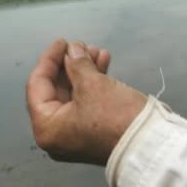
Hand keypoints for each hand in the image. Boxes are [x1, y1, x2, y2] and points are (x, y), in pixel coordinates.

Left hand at [26, 39, 147, 164]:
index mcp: (46, 127)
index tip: (63, 41)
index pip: (37, 86)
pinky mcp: (93, 132)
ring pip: (74, 94)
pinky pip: (86, 102)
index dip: (49, 59)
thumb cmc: (114, 116)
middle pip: (56, 90)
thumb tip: (72, 49)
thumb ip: (77, 63)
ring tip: (98, 51)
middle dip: (71, 64)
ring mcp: (75, 134)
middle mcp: (56, 134)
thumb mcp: (92, 85)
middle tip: (84, 46)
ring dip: (85, 70)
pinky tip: (104, 63)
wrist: (149, 144)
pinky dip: (93, 83)